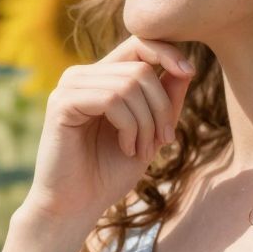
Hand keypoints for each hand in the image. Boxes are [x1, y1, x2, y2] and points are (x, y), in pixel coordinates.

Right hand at [21, 35, 197, 228]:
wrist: (74, 207)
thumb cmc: (108, 173)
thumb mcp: (149, 135)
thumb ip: (165, 101)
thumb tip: (186, 68)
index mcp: (100, 78)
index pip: (138, 43)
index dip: (167, 52)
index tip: (190, 73)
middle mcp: (82, 76)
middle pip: (140, 68)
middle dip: (162, 107)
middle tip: (162, 142)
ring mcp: (69, 87)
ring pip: (129, 84)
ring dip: (146, 123)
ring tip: (140, 150)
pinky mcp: (62, 104)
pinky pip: (112, 100)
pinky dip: (129, 126)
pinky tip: (126, 147)